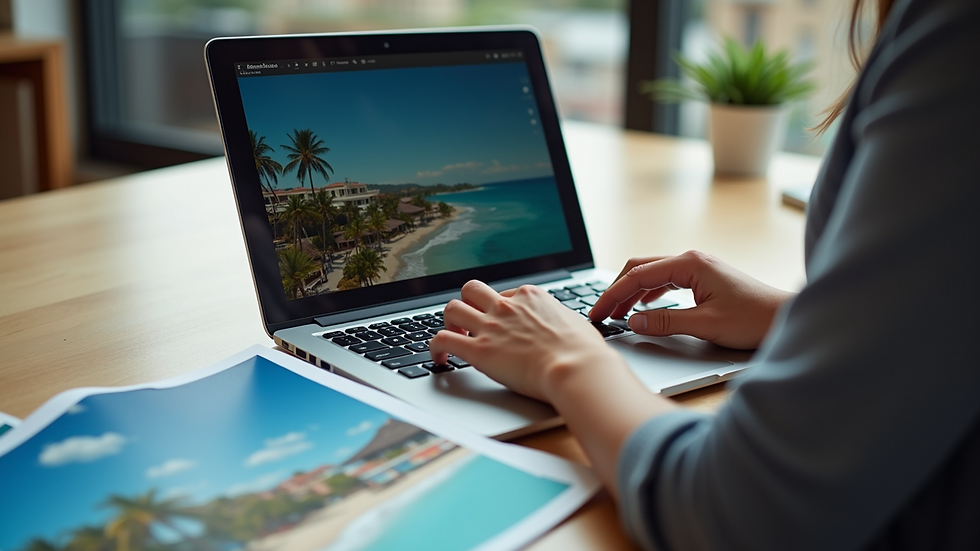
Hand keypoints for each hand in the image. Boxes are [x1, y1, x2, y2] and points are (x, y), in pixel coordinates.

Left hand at [429, 280, 622, 401]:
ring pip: (452, 309)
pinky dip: (436, 347)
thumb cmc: (583, 352)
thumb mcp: (576, 323)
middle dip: (468, 304)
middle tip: (472, 322)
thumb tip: (564, 327)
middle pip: (472, 290)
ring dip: (450, 322)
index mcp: (531, 296)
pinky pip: (442, 339)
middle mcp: (506, 306)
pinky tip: (440, 358)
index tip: (502, 324)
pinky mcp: (478, 350)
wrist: (576, 368)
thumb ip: (561, 320)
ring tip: (454, 337)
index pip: (504, 294)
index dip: (500, 310)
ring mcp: (490, 326)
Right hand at [589, 251, 793, 349]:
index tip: (597, 313)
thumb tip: (633, 321)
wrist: (785, 318)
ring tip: (615, 312)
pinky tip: (643, 306)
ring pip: (652, 274)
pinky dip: (648, 293)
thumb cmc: (754, 319)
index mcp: (690, 264)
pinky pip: (666, 281)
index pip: (638, 275)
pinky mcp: (703, 279)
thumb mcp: (706, 325)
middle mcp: (691, 260)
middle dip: (617, 290)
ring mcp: (697, 268)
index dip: (613, 295)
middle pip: (640, 269)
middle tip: (600, 312)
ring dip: (631, 292)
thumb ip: (666, 322)